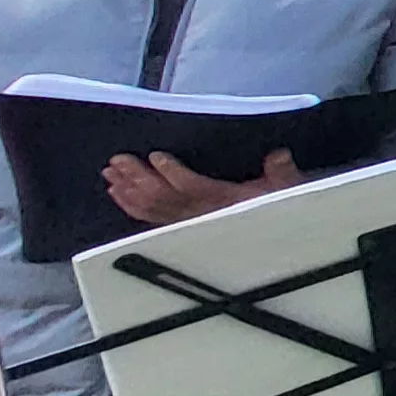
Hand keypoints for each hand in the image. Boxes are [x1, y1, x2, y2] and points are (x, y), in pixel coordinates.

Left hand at [101, 149, 297, 225]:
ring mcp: (187, 220)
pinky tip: (116, 193)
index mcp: (225, 201)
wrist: (269, 239)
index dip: (173, 174)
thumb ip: (282, 172)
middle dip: (139, 178)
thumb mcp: (285, 188)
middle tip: (118, 161)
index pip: (194, 188)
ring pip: (152, 207)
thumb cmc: (276, 205)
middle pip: (164, 197)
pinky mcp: (178, 224)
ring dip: (129, 190)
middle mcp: (201, 213)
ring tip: (111, 173)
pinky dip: (131, 206)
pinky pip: (149, 218)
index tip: (156, 156)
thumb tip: (279, 155)